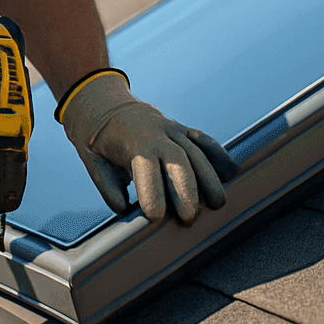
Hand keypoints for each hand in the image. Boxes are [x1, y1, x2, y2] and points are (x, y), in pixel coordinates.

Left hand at [59, 71, 237, 223]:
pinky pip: (203, 141)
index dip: (152, 191)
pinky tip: (231, 171)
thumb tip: (122, 209)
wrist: (104, 105)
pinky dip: (218, 154)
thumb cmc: (98, 141)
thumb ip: (107, 186)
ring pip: (196, 152)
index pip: (146, 167)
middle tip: (189, 218)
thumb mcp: (93, 161)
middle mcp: (157, 134)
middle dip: (186, 190)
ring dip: (209, 178)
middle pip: (177, 161)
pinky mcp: (182, 130)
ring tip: (217, 203)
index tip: (155, 217)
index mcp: (132, 142)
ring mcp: (172, 130)